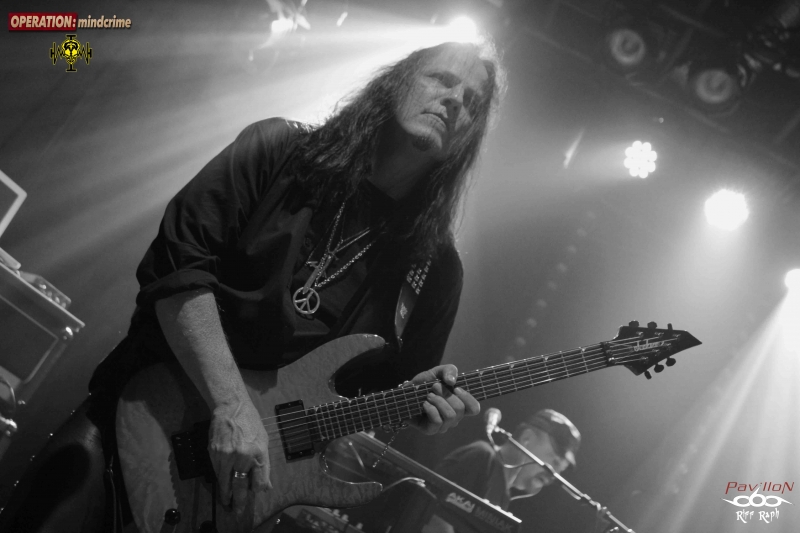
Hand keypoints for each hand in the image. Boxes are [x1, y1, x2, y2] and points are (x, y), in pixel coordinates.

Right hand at [208, 396, 271, 516]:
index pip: (258, 482)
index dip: (256, 490)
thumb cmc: (251, 423)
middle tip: (236, 512)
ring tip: (227, 503)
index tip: (254, 494)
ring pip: (225, 482)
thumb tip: (266, 487)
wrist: (231, 407)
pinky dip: (220, 480)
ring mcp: (225, 455)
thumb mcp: (263, 442)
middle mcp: (241, 456)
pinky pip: (217, 472)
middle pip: (239, 486)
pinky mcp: (213, 453)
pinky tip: (222, 484)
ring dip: (226, 494)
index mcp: (257, 453)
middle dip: (238, 501)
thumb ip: (264, 466)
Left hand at [406, 364, 479, 433]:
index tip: (455, 388)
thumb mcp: (437, 372)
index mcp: (459, 404)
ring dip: (438, 401)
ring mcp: (443, 425)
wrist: (406, 393)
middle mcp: (454, 417)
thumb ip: (449, 370)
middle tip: (434, 387)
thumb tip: (452, 381)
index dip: (468, 398)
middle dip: (446, 394)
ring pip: (450, 416)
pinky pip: (437, 421)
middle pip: (460, 410)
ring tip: (428, 395)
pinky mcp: (431, 430)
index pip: (474, 408)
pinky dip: (430, 409)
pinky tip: (424, 404)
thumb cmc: (424, 384)